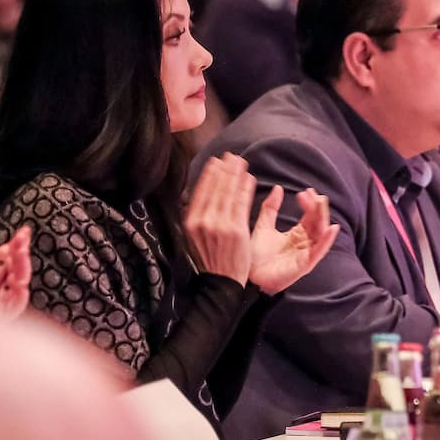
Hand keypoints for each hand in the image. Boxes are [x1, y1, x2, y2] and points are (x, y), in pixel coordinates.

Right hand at [184, 155, 256, 284]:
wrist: (220, 283)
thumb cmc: (210, 259)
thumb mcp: (195, 236)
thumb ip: (198, 215)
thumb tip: (202, 192)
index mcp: (191, 221)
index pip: (201, 191)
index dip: (210, 174)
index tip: (216, 161)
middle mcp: (203, 221)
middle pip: (215, 189)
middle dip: (224, 170)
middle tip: (231, 156)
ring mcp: (219, 225)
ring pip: (228, 193)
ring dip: (235, 175)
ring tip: (241, 163)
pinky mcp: (236, 230)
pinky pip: (241, 203)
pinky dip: (245, 189)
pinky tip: (249, 178)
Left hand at [248, 186, 340, 293]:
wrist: (247, 277)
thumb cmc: (256, 257)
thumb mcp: (263, 226)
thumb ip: (271, 208)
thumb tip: (278, 188)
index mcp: (297, 235)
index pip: (310, 216)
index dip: (310, 203)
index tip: (306, 191)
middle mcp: (304, 244)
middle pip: (318, 223)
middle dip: (318, 207)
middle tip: (313, 194)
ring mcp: (306, 254)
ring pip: (321, 234)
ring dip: (323, 218)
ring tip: (321, 203)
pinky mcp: (304, 265)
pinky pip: (319, 251)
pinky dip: (326, 240)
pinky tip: (330, 228)